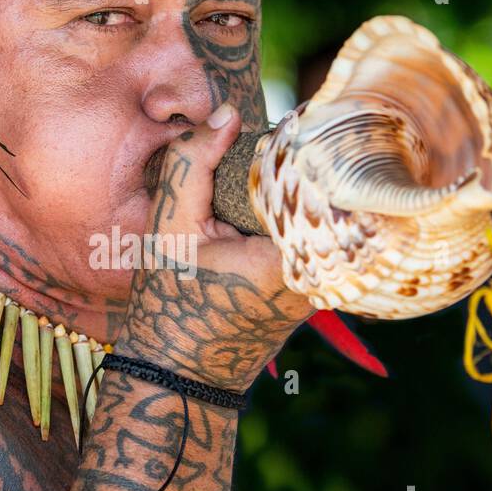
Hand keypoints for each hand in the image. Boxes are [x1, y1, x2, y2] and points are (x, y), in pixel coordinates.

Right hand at [114, 101, 313, 389]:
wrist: (177, 377)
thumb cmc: (169, 306)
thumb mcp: (169, 227)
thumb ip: (192, 163)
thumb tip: (227, 113)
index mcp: (295, 254)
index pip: (314, 174)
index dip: (297, 138)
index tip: (285, 116)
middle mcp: (323, 272)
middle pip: (321, 193)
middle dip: (294, 162)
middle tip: (269, 136)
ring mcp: (323, 286)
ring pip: (316, 215)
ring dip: (291, 189)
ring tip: (260, 168)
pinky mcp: (313, 291)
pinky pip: (308, 236)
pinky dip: (287, 216)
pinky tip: (260, 204)